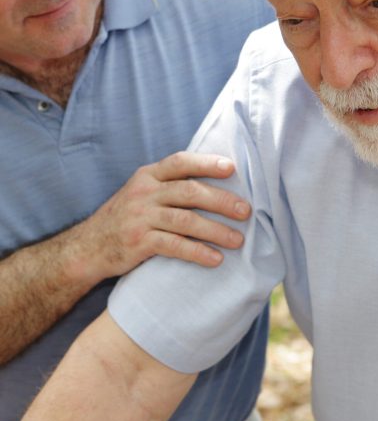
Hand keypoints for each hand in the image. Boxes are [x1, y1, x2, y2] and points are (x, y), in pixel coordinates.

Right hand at [74, 152, 249, 280]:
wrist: (88, 247)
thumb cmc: (127, 216)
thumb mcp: (143, 191)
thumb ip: (171, 184)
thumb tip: (218, 181)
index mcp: (149, 175)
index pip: (181, 162)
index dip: (206, 163)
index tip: (232, 168)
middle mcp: (145, 192)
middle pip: (190, 191)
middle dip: (221, 201)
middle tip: (246, 211)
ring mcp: (140, 217)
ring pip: (186, 220)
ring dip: (216, 231)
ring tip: (238, 240)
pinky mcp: (139, 242)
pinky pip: (174, 245)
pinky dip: (198, 252)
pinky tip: (215, 259)